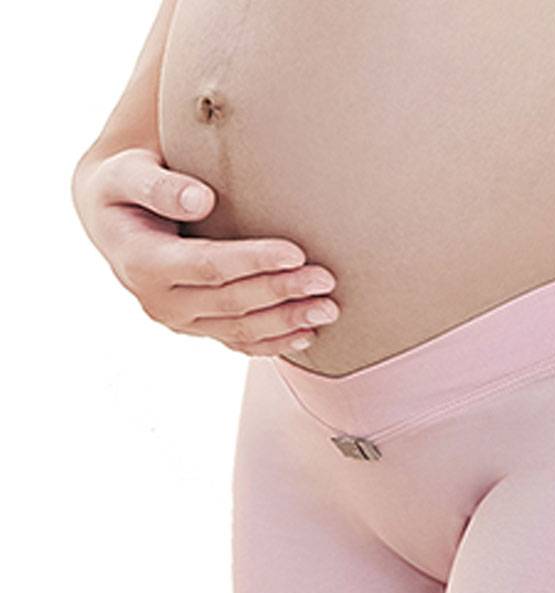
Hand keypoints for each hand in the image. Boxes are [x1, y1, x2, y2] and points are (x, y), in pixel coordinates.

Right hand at [70, 147, 340, 356]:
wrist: (112, 221)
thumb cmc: (125, 187)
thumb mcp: (127, 174)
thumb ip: (159, 186)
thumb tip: (201, 200)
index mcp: (143, 262)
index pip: (208, 266)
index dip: (253, 261)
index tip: (296, 252)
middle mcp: (160, 301)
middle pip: (232, 302)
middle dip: (282, 292)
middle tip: (326, 280)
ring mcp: (181, 322)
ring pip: (240, 330)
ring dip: (288, 322)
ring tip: (330, 310)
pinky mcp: (198, 329)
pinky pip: (239, 344)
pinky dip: (275, 343)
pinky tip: (308, 336)